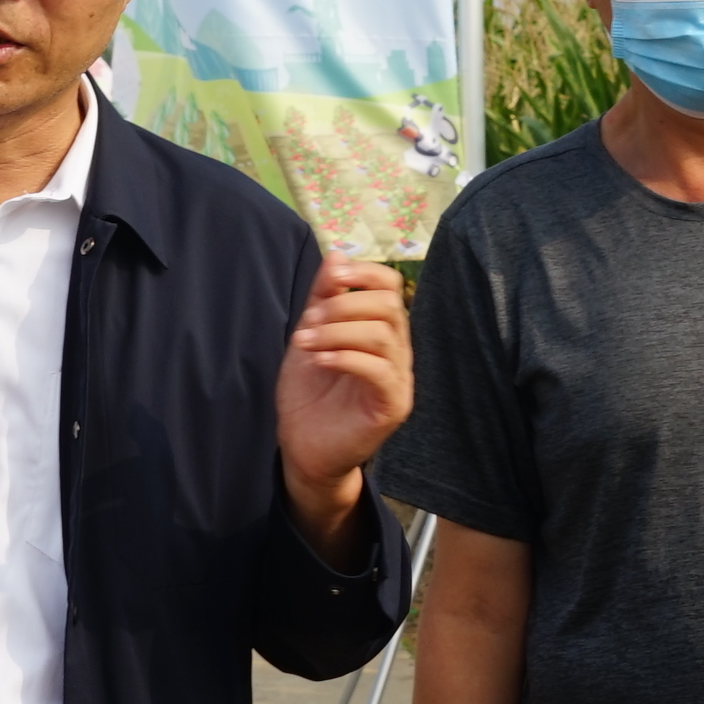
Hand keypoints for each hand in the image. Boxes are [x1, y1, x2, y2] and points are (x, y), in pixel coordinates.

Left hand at [277, 254, 413, 553]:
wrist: (304, 450)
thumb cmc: (309, 396)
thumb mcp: (310, 337)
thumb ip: (323, 299)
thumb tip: (337, 254)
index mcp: (381, 331)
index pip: (391, 287)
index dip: (365, 273)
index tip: (333, 275)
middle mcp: (397, 353)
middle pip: (390, 307)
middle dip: (345, 304)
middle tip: (310, 319)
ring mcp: (399, 380)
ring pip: (383, 335)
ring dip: (338, 331)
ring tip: (306, 342)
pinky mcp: (392, 406)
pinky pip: (379, 371)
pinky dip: (346, 357)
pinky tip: (319, 361)